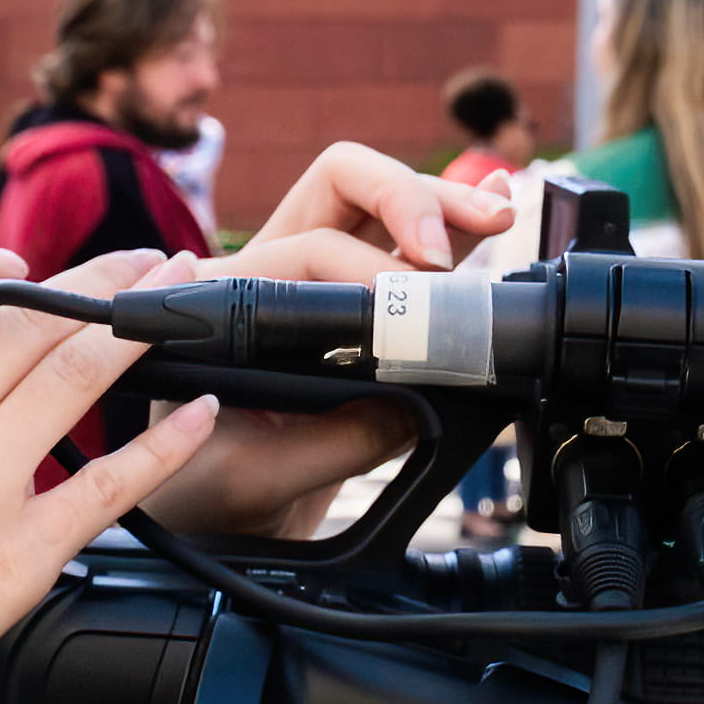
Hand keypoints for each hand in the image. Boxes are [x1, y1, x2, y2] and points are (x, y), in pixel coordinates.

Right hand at [0, 244, 219, 678]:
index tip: (8, 262)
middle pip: (20, 322)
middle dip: (97, 278)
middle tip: (142, 261)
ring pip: (74, 376)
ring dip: (138, 324)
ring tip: (175, 295)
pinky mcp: (22, 554)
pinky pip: (110, 482)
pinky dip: (165, 442)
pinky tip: (197, 411)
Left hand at [116, 149, 501, 537]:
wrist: (218, 517)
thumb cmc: (207, 492)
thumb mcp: (253, 477)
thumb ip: (328, 443)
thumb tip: (411, 404)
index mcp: (222, 304)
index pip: (303, 249)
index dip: (362, 268)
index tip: (406, 310)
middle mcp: (269, 275)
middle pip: (340, 186)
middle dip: (404, 197)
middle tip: (443, 248)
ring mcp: (317, 283)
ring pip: (381, 203)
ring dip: (442, 201)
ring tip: (496, 214)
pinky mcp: (358, 307)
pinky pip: (407, 245)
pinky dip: (456, 221)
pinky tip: (497, 203)